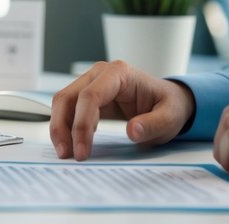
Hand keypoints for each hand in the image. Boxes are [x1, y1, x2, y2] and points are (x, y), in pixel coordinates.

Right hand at [49, 60, 195, 160]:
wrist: (168, 102)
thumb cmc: (168, 106)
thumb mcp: (169, 118)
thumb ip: (153, 125)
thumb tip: (132, 131)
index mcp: (119, 73)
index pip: (90, 96)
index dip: (82, 125)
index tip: (83, 151)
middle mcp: (100, 74)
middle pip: (68, 97)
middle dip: (62, 127)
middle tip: (67, 154)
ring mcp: (92, 82)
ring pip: (63, 102)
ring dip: (59, 128)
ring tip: (65, 153)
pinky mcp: (88, 95)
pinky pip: (68, 109)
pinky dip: (65, 127)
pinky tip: (71, 144)